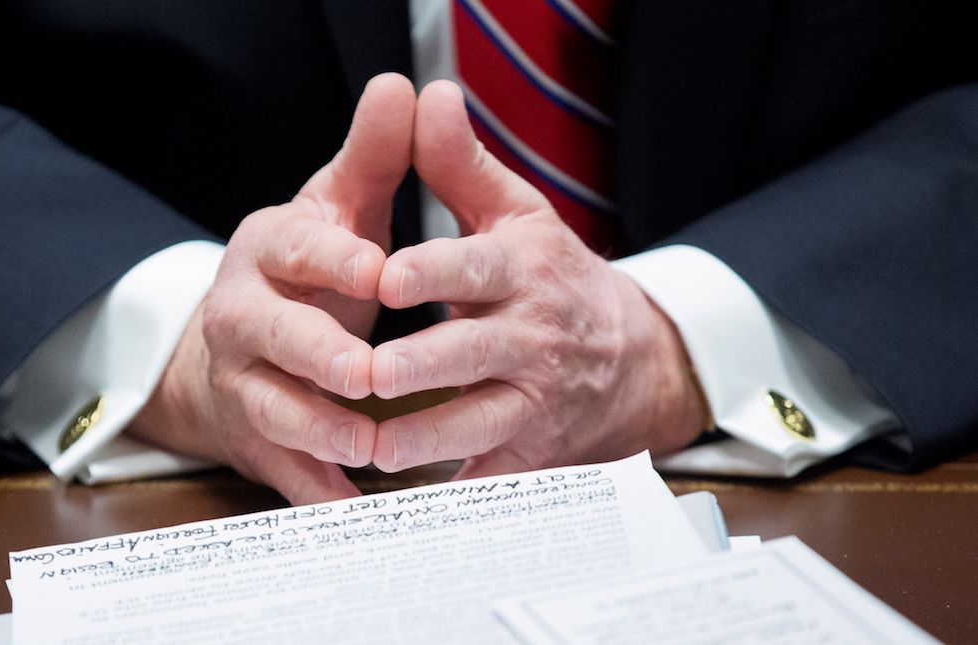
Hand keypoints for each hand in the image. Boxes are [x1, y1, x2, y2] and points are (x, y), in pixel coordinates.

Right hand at [129, 74, 415, 503]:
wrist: (240, 348)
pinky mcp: (257, 438)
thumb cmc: (306, 272)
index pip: (294, 248)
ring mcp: (244, 382)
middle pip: (270, 337)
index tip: (378, 268)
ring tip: (370, 447)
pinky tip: (357, 510)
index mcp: (268, 252)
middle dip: (318, 355)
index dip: (332, 259)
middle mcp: (243, 316)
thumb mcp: (336, 211)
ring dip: (319, 432)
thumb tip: (402, 85)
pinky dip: (319, 493)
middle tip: (367, 372)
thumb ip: (374, 158)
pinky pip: (284, 470)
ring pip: (271, 410)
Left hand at [369, 80, 704, 478]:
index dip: (434, 272)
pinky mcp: (532, 447)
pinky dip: (458, 494)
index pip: (476, 266)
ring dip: (430, 438)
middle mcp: (532, 334)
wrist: (627, 353)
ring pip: (481, 421)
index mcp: (524, 268)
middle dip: (425, 366)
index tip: (388, 274)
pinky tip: (414, 509)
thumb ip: (461, 164)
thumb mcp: (516, 213)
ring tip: (377, 447)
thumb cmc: (550, 275)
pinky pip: (494, 476)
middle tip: (371, 374)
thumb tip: (426, 96)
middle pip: (474, 352)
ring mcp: (534, 397)